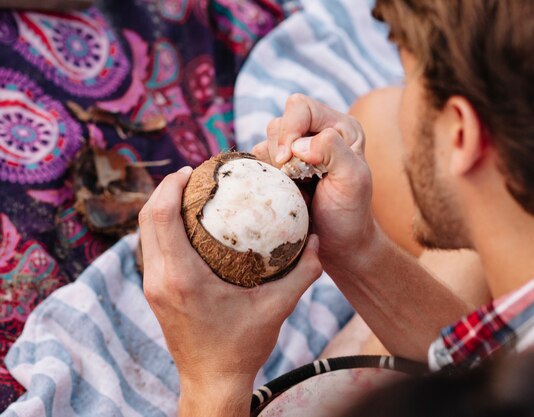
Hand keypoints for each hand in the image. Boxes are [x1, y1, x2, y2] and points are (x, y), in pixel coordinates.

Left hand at [138, 166, 322, 414]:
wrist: (213, 381)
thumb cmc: (243, 347)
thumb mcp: (278, 309)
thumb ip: (302, 273)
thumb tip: (317, 241)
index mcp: (182, 278)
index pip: (160, 217)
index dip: (170, 186)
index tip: (192, 170)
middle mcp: (160, 279)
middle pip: (146, 219)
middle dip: (164, 190)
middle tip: (193, 175)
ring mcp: (153, 287)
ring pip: (145, 234)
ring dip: (161, 208)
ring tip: (190, 195)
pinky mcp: (155, 293)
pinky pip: (152, 249)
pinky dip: (164, 228)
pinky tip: (190, 226)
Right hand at [252, 94, 374, 266]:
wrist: (339, 246)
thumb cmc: (350, 213)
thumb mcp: (353, 180)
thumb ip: (334, 150)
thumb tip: (299, 144)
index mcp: (339, 128)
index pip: (300, 107)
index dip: (289, 129)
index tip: (289, 161)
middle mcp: (316, 134)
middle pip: (278, 123)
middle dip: (281, 152)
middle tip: (295, 180)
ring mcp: (295, 153)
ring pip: (264, 143)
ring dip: (273, 168)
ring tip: (294, 190)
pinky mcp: (278, 171)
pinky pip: (256, 164)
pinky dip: (264, 178)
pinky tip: (282, 194)